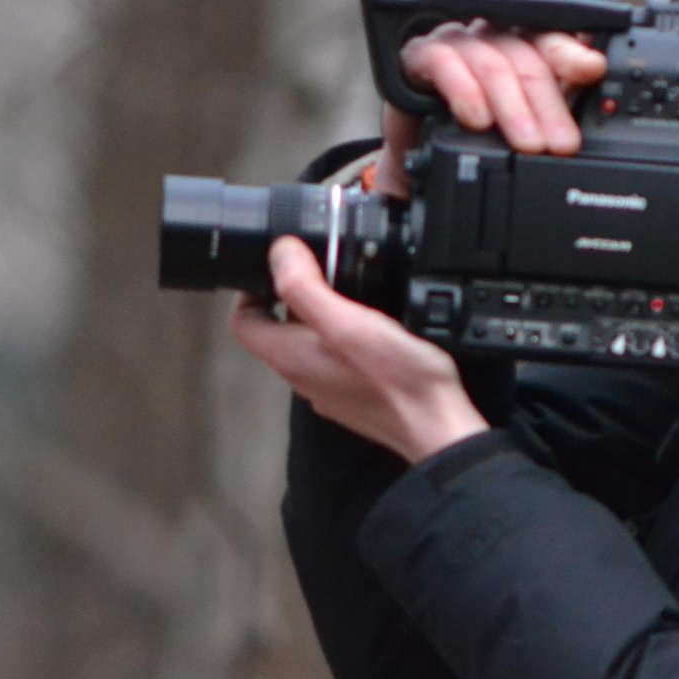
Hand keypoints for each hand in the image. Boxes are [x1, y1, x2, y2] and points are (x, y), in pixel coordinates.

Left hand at [231, 237, 488, 463]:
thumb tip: (279, 254)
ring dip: (321, 314)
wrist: (435, 424)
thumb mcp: (347, 322)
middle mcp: (301, 375)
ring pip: (308, 342)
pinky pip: (335, 357)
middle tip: (322, 270)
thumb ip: (305, 287)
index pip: (243, 322)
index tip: (276, 269)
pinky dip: (344, 335)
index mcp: (290, 356)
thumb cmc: (398, 379)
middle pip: (276, 330)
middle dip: (293, 295)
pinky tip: (373, 326)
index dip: (250, 290)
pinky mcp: (352, 393)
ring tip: (351, 291)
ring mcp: (326, 387)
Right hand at [371, 20, 607, 198]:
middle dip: (548, 105)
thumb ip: (556, 115)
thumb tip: (585, 119)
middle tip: (561, 143)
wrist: (422, 160)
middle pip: (527, 59)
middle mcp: (492, 37)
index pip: (553, 42)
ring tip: (528, 144)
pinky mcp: (420, 55)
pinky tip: (477, 118)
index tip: (592, 70)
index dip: (573, 55)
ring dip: (513, 107)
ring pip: (492, 63)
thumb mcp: (523, 128)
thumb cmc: (476, 136)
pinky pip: (443, 63)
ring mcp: (456, 42)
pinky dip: (464, 92)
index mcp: (523, 45)